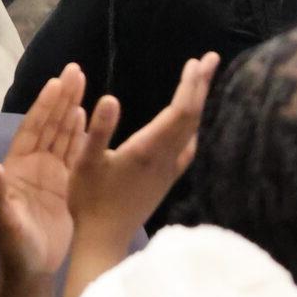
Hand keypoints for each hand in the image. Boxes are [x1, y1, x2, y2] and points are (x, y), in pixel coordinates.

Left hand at [0, 66, 88, 280]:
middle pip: (49, 124)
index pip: (32, 130)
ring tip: (84, 84)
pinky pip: (74, 153)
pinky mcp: (65, 186)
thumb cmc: (14, 249)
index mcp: (16, 169)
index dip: (44, 106)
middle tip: (76, 70)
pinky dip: (80, 134)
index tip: (56, 82)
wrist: (30, 271)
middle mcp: (32, 166)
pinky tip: (87, 116)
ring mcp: (49, 175)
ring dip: (72, 109)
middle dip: (62, 98)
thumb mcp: (4, 225)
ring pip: (62, 134)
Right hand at [66, 53, 214, 250]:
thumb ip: (99, 130)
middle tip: (211, 58)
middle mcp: (165, 158)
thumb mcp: (85, 162)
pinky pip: (187, 148)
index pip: (180, 111)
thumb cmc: (89, 200)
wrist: (104, 238)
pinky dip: (193, 128)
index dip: (191, 86)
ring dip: (198, 103)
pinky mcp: (166, 181)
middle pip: (192, 117)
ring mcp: (169, 170)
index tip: (198, 62)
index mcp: (148, 149)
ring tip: (202, 81)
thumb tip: (110, 98)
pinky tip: (192, 126)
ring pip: (192, 131)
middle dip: (201, 86)